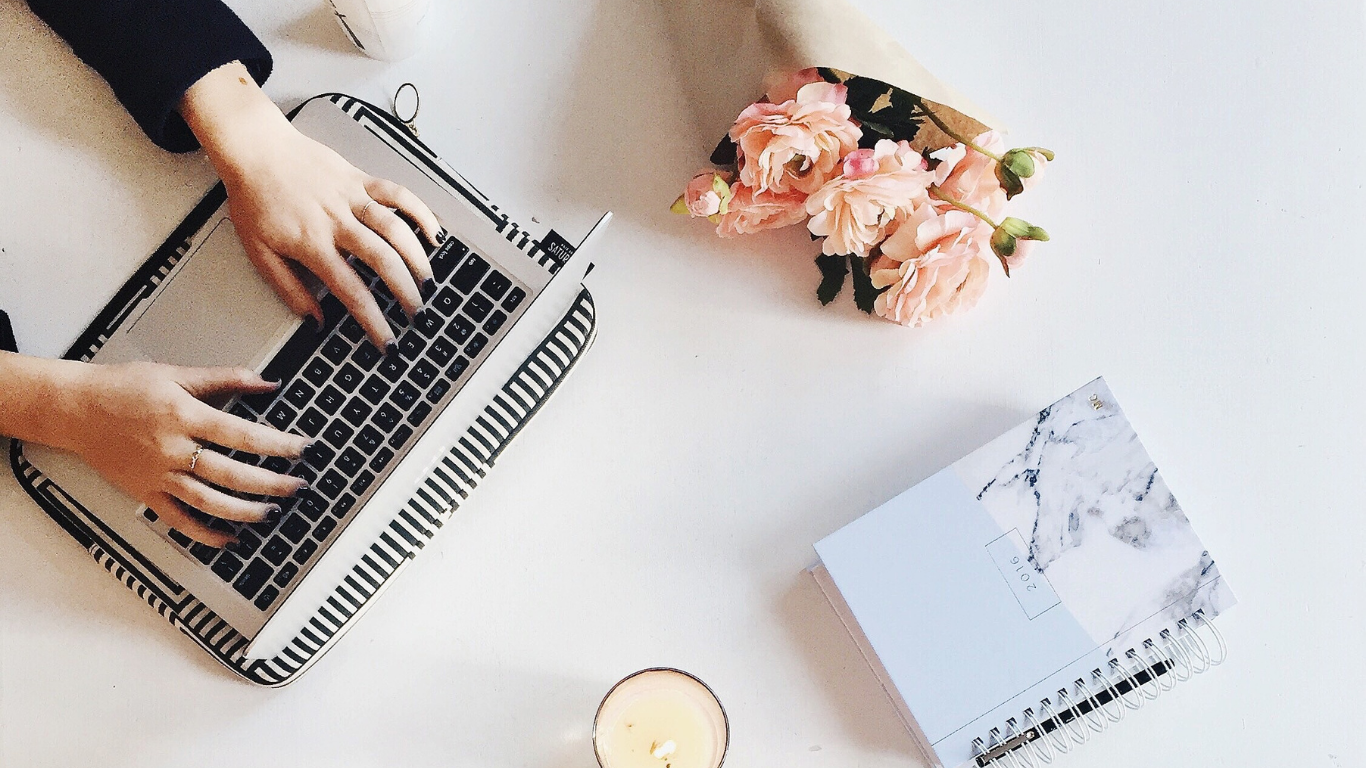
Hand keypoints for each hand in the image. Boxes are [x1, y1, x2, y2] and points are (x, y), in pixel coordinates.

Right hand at [54, 362, 311, 546]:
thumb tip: (268, 381)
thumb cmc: (122, 388)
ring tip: (272, 513)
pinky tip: (229, 538)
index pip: (242, 435)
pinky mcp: (145, 493)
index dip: (277, 444)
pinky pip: (178, 520)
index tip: (302, 448)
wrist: (74, 409)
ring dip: (245, 512)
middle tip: (298, 486)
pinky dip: (205, 534)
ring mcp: (158, 475)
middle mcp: (172, 449)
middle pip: (231, 474)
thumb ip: (225, 378)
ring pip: (209, 502)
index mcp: (183, 416)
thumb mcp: (176, 374)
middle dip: (271, 483)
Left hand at [180, 62, 442, 348]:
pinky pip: (398, 193)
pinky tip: (432, 231)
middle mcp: (336, 221)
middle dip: (405, 292)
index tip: (387, 340)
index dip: (373, 320)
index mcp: (311, 244)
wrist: (254, 148)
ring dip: (417, 257)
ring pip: (396, 228)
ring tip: (426, 280)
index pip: (351, 291)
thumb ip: (289, 288)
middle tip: (414, 312)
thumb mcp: (259, 252)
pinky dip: (420, 212)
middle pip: (383, 260)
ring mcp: (351, 197)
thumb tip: (314, 319)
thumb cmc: (254, 198)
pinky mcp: (359, 178)